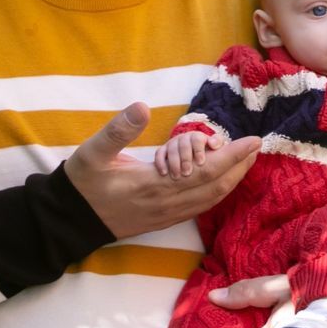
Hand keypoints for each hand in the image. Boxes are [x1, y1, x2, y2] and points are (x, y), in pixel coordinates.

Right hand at [63, 103, 258, 239]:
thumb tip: (141, 106)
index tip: (253, 140)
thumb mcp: (92, 152)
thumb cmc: (82, 183)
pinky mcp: (163, 221)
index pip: (205, 171)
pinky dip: (217, 192)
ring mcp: (166, 216)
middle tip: (256, 147)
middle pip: (215, 187)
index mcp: (154, 185)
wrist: (69, 221)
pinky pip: (199, 207)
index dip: (232, 156)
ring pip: (210, 200)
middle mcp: (166, 204)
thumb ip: (117, 130)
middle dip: (239, 167)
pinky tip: (222, 181)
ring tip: (245, 160)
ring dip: (231, 180)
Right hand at [155, 128, 225, 177]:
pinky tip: (164, 173)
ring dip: (174, 163)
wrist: (191, 153)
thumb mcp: (213, 147)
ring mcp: (172, 144)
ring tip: (177, 176)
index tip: (201, 163)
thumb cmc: (206, 152)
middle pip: (183, 145)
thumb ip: (216, 143)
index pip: (197, 139)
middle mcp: (184, 138)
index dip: (199, 150)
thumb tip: (214, 144)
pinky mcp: (163, 150)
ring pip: (171, 150)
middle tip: (188, 173)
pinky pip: (159, 153)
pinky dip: (160, 163)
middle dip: (185, 159)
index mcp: (197, 137)